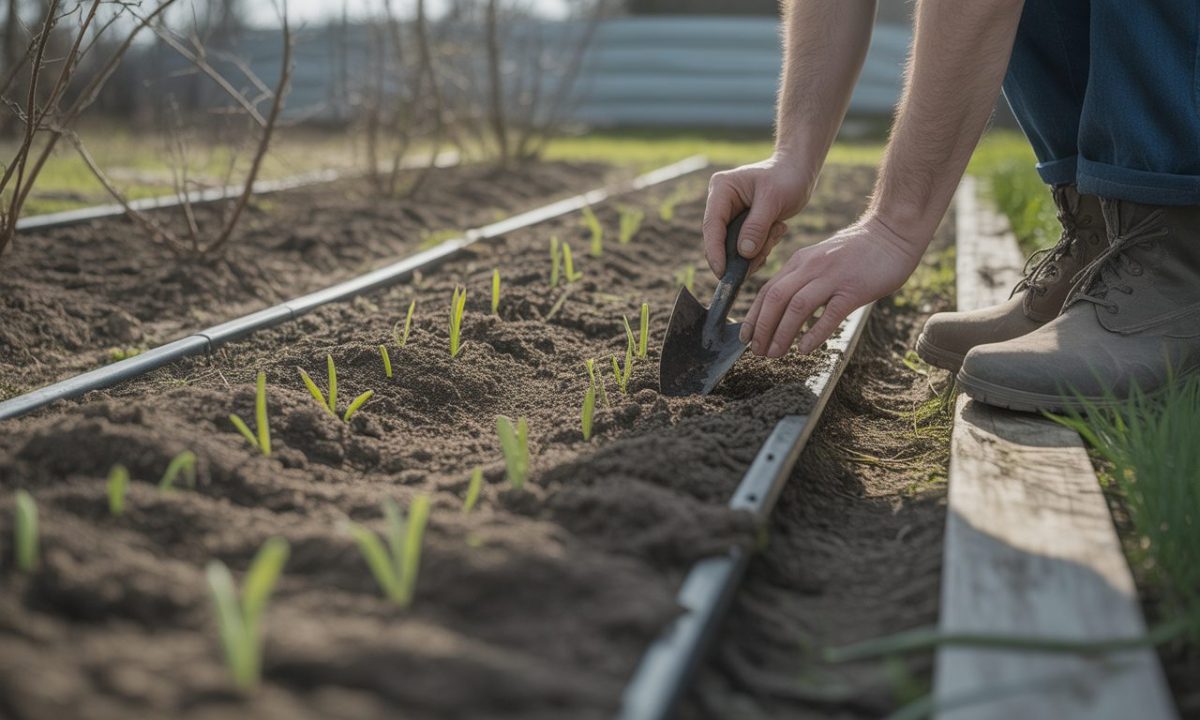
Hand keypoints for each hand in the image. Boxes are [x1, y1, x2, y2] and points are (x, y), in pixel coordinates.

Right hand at [702, 155, 813, 276]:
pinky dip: (762, 247)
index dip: (715, 252)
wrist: (799, 172)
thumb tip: (743, 253)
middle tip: (763, 255)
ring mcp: (730, 216)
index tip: (722, 273)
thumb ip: (757, 227)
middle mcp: (721, 203)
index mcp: (721, 190)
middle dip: (741, 254)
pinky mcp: (741, 226)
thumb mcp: (773, 200)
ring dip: (757, 249)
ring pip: (734, 248)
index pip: (712, 226)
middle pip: (720, 241)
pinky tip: (777, 230)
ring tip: (777, 230)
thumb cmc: (786, 178)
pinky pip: (745, 248)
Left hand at [741, 216, 923, 356]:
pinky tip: (804, 349)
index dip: (753, 316)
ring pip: (796, 306)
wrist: (892, 234)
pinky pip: (829, 314)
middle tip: (757, 351)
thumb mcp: (820, 260)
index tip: (745, 337)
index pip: (767, 290)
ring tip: (774, 353)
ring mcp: (832, 277)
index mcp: (799, 262)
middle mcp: (810, 267)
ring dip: (781, 333)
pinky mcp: (853, 289)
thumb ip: (802, 279)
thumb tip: (783, 307)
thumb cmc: (857, 253)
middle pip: (775, 299)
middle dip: (762, 328)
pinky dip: (814, 333)